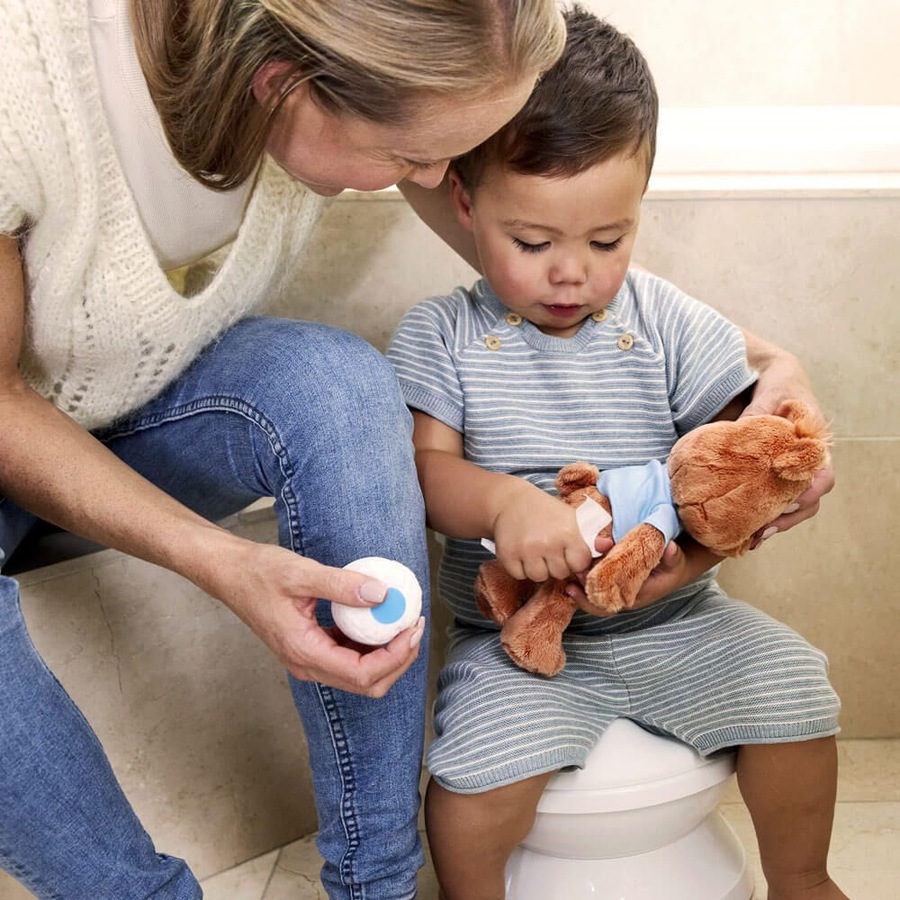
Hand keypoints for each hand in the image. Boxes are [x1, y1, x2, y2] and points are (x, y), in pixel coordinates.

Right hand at [197, 533, 424, 697]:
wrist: (230, 574)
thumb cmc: (258, 573)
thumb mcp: (302, 573)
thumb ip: (342, 585)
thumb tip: (381, 594)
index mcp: (304, 652)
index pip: (362, 674)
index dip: (395, 657)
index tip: (412, 628)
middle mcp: (307, 664)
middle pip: (366, 683)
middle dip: (398, 660)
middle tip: (414, 626)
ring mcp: (308, 659)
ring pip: (360, 675)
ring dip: (387, 655)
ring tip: (403, 622)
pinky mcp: (311, 648)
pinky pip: (349, 658)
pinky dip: (370, 646)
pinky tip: (378, 619)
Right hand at [491, 483, 593, 581]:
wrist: (512, 501)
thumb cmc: (547, 512)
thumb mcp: (572, 518)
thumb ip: (591, 536)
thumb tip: (608, 546)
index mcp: (568, 532)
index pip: (580, 564)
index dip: (575, 561)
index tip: (567, 551)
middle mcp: (548, 542)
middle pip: (560, 573)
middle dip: (556, 564)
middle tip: (549, 548)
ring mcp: (526, 549)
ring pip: (539, 577)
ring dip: (538, 568)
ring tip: (535, 551)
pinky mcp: (508, 555)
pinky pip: (520, 575)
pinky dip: (520, 568)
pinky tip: (522, 552)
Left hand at [567, 538, 719, 613]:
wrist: (674, 566)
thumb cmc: (673, 567)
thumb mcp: (676, 562)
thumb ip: (672, 557)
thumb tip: (670, 548)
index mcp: (634, 596)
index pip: (607, 606)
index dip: (590, 600)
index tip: (578, 588)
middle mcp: (621, 594)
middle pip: (594, 599)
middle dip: (580, 589)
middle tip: (570, 575)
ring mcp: (616, 586)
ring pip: (592, 589)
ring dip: (579, 580)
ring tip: (567, 570)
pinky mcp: (613, 575)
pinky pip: (595, 578)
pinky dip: (584, 571)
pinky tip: (572, 561)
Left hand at [740, 334, 834, 540]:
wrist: (772, 379)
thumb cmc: (777, 385)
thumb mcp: (770, 393)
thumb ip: (759, 412)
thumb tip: (744, 433)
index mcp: (815, 446)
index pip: (822, 478)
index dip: (805, 496)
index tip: (783, 508)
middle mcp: (808, 464)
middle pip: (808, 501)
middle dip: (786, 519)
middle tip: (761, 531)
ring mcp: (792, 473)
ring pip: (793, 507)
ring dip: (774, 523)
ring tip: (750, 537)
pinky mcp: (774, 477)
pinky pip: (774, 500)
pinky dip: (763, 515)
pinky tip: (743, 529)